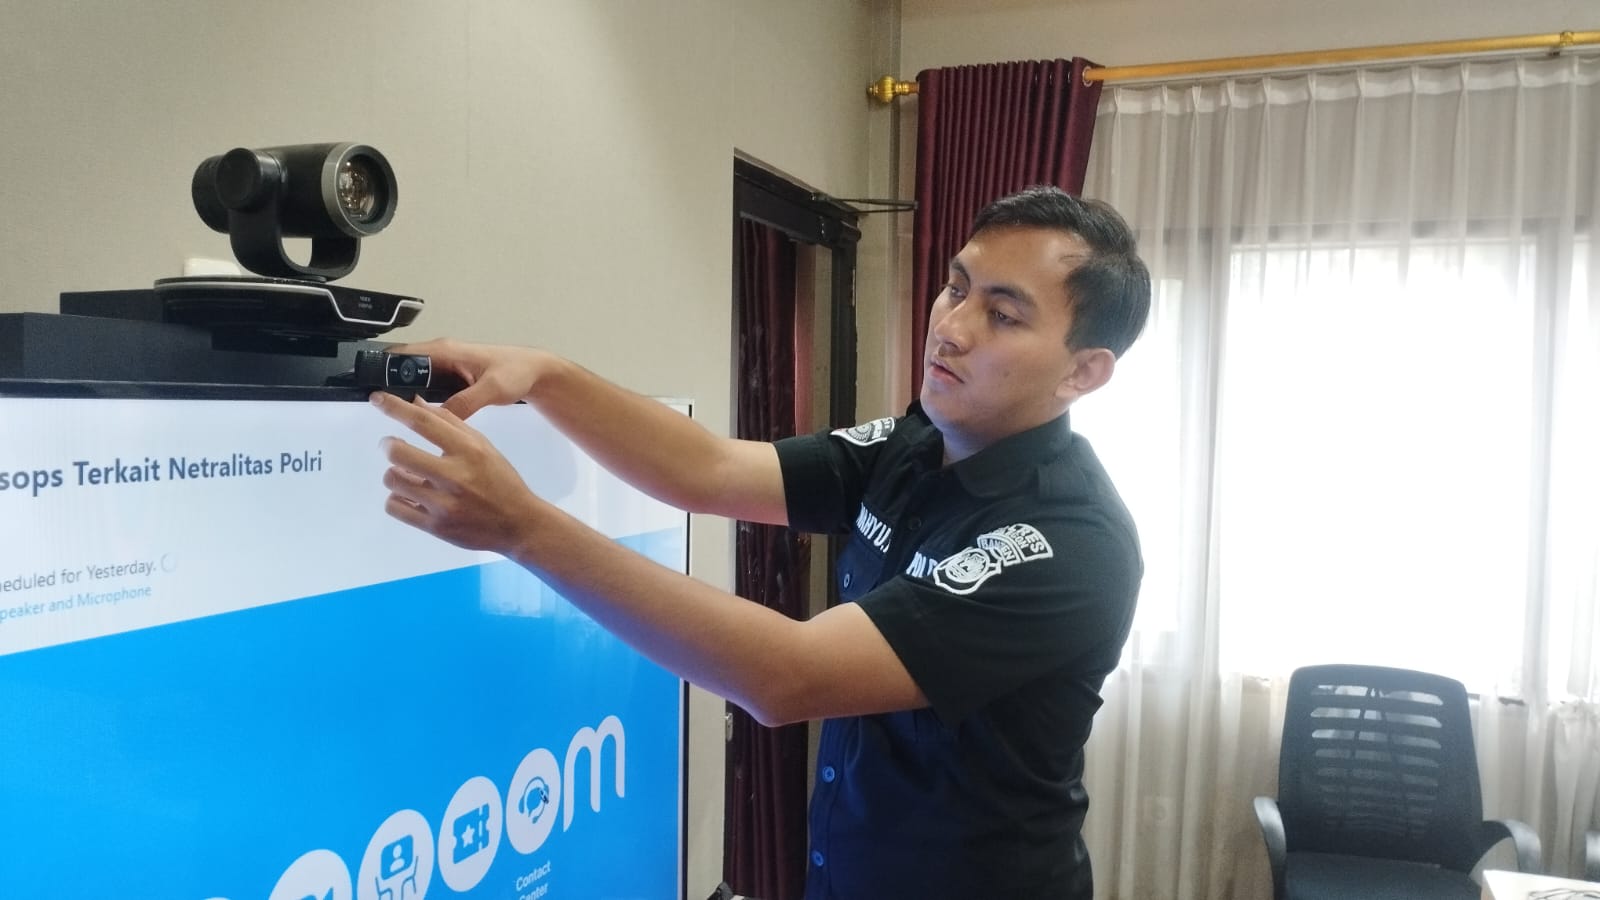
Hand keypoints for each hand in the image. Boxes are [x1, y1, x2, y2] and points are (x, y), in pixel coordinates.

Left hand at [370, 390, 544, 556]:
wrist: (519, 524)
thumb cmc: (501, 481)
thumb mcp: (483, 446)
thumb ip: (450, 424)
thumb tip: (416, 403)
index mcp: (469, 451)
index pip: (423, 422)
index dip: (395, 408)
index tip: (377, 399)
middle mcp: (455, 476)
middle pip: (398, 452)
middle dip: (388, 445)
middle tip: (393, 445)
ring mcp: (443, 504)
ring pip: (393, 479)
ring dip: (394, 472)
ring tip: (407, 473)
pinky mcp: (435, 526)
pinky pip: (395, 507)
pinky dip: (396, 498)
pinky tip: (409, 495)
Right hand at [384, 338, 550, 419]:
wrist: (536, 373)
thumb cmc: (517, 371)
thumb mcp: (492, 388)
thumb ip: (467, 402)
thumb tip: (440, 417)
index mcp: (445, 351)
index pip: (401, 355)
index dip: (383, 371)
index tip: (373, 392)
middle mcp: (441, 356)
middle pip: (402, 370)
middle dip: (391, 388)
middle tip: (382, 413)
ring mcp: (446, 369)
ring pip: (414, 381)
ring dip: (405, 396)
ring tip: (395, 419)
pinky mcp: (452, 381)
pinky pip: (428, 390)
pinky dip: (421, 402)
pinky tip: (419, 421)